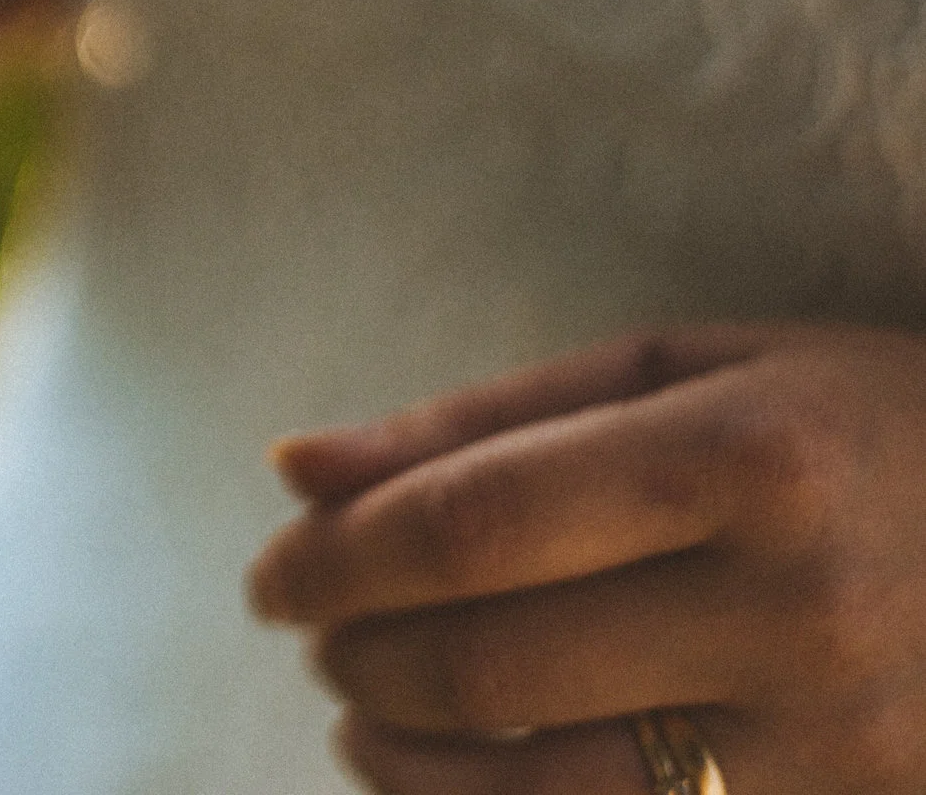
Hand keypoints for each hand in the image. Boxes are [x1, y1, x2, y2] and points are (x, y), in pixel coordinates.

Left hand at [247, 323, 925, 793]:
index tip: (271, 573)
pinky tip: (449, 775)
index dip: (340, 561)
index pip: (474, 527)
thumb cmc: (857, 431)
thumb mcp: (690, 373)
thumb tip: (295, 468)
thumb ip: (483, 422)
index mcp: (750, 460)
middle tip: (314, 632)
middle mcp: (796, 614)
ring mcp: (833, 750)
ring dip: (404, 757)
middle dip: (356, 656)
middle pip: (489, 667)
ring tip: (362, 708)